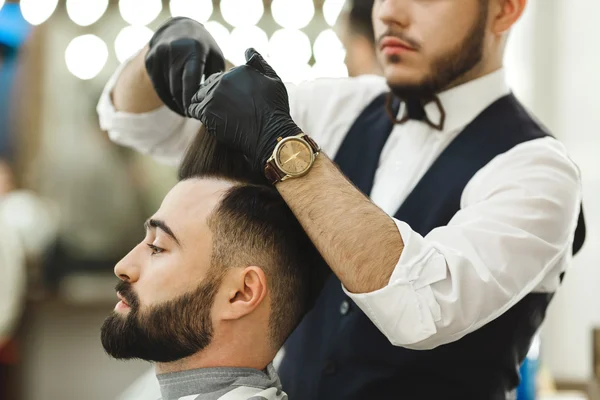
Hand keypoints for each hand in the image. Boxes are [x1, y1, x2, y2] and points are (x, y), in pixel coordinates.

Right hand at [145, 17, 224, 115]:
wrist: (178, 28)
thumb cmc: (203, 47)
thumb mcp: (214, 56)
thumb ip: (215, 76)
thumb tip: (215, 100)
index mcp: (192, 49)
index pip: (189, 80)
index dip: (192, 99)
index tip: (196, 112)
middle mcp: (173, 51)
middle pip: (177, 88)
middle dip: (185, 105)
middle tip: (193, 115)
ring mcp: (159, 55)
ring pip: (167, 90)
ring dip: (177, 103)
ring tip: (187, 112)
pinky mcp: (150, 61)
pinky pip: (159, 87)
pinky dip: (168, 99)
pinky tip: (177, 107)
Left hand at [187, 48, 300, 169]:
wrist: (270, 133)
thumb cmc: (275, 110)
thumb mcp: (273, 80)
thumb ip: (259, 63)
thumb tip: (248, 50)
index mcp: (237, 71)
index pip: (219, 76)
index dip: (222, 88)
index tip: (227, 100)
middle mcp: (223, 80)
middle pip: (207, 84)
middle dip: (210, 94)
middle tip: (217, 108)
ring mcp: (213, 96)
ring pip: (197, 95)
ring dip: (201, 102)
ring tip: (211, 113)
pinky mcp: (206, 112)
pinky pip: (193, 109)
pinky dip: (196, 113)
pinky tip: (206, 119)